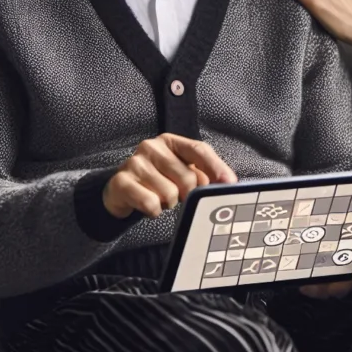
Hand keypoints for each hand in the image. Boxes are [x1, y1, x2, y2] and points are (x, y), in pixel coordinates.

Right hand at [103, 134, 237, 218]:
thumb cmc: (158, 180)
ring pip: (169, 193)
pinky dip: (154, 210)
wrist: (121, 190)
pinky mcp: (121, 181)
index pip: (199, 150)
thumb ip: (203, 174)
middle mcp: (151, 147)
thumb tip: (227, 184)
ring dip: (169, 203)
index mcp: (170, 141)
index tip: (230, 184)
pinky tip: (148, 205)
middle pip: (187, 177)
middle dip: (188, 194)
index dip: (216, 167)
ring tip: (160, 198)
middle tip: (178, 196)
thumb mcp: (181, 172)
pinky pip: (150, 203)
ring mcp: (135, 163)